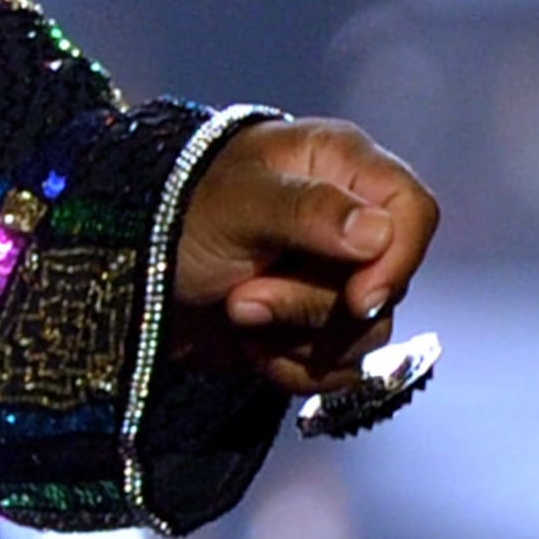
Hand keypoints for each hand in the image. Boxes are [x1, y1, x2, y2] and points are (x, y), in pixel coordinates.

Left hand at [166, 115, 440, 399]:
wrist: (124, 272)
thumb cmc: (175, 211)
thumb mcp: (235, 203)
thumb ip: (306, 211)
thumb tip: (378, 234)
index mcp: (341, 168)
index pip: (414, 212)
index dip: (398, 260)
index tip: (358, 297)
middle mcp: (350, 223)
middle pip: (386, 287)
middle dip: (312, 306)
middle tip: (243, 298)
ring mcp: (335, 280)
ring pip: (366, 335)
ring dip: (296, 338)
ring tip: (236, 311)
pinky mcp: (315, 330)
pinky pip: (341, 371)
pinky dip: (294, 368)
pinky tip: (249, 347)